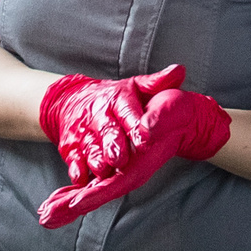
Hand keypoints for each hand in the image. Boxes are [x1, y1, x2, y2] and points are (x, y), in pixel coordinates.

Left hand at [36, 78, 232, 229]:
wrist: (183, 118)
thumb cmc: (176, 113)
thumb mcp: (168, 111)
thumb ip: (157, 121)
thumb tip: (146, 130)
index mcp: (139, 164)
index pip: (114, 184)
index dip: (95, 193)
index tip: (76, 203)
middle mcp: (127, 173)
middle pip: (96, 195)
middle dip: (71, 206)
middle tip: (46, 217)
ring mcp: (120, 173)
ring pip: (89, 192)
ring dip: (66, 203)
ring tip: (44, 216)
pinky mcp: (114, 168)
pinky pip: (89, 183)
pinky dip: (71, 192)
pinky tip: (55, 201)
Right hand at [39, 65, 188, 181]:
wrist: (71, 100)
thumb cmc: (113, 97)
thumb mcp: (134, 86)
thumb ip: (156, 83)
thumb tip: (180, 71)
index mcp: (117, 100)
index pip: (127, 112)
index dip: (135, 126)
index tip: (145, 139)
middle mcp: (98, 115)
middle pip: (106, 132)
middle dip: (112, 145)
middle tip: (120, 160)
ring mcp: (83, 133)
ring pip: (89, 148)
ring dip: (95, 160)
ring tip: (103, 171)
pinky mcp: (70, 148)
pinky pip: (73, 161)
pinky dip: (76, 171)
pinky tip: (82, 180)